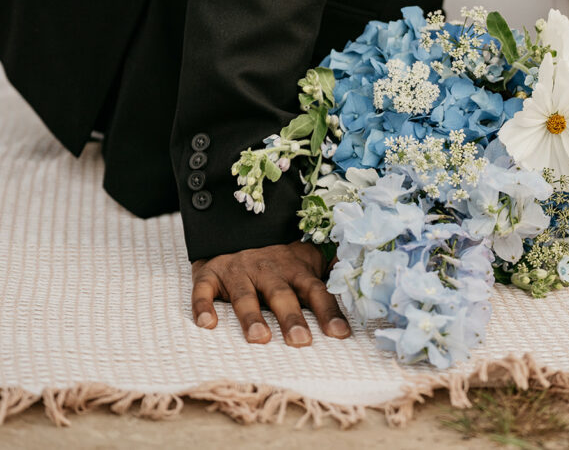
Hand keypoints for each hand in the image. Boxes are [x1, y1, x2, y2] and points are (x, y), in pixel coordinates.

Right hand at [190, 241, 350, 345]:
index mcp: (295, 269)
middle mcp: (268, 270)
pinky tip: (207, 324)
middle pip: (281, 295)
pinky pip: (204, 290)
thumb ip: (331, 271)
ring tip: (260, 338)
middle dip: (291, 317)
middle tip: (300, 341)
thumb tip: (364, 276)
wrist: (233, 226)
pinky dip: (203, 306)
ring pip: (244, 295)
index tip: (340, 334)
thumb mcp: (307, 257)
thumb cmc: (277, 256)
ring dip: (251, 317)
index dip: (328, 312)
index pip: (316, 291)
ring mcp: (238, 271)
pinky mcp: (210, 273)